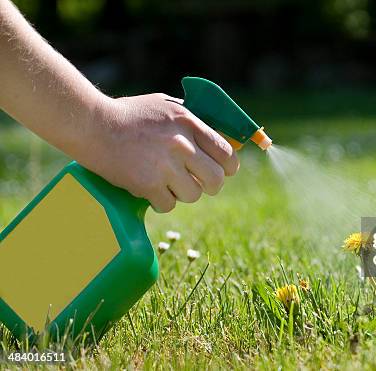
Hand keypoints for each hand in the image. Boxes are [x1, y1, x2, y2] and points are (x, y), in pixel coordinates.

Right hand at [77, 93, 239, 212]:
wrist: (91, 124)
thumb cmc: (129, 114)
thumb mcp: (166, 106)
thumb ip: (193, 121)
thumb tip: (220, 138)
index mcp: (189, 122)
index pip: (226, 152)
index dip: (229, 167)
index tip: (224, 171)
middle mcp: (181, 144)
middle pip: (216, 180)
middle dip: (210, 185)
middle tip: (198, 183)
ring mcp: (165, 165)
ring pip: (194, 195)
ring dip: (183, 193)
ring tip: (167, 183)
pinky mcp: (147, 184)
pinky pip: (169, 205)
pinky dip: (161, 201)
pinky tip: (150, 189)